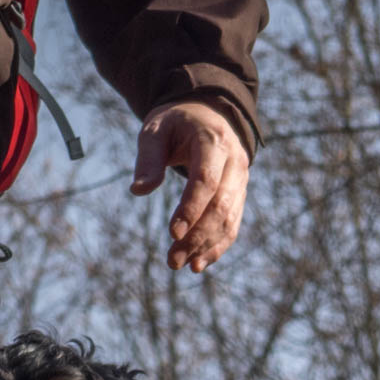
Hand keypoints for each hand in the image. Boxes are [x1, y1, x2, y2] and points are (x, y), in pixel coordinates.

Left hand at [130, 100, 250, 271]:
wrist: (206, 114)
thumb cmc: (175, 123)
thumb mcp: (155, 130)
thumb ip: (148, 159)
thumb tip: (138, 191)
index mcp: (214, 140)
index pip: (206, 180)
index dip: (191, 209)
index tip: (172, 233)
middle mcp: (235, 161)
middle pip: (220, 205)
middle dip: (196, 236)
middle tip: (172, 260)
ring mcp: (241, 179)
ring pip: (229, 219)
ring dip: (205, 246)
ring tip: (180, 265)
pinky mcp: (240, 194)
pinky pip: (233, 224)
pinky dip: (217, 246)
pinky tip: (198, 264)